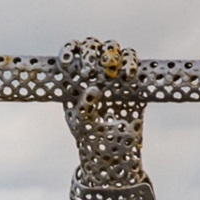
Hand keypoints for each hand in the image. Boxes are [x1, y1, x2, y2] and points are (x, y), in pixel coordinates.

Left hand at [60, 38, 145, 186]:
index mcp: (74, 82)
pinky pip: (132, 62)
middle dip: (91, 52)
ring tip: (110, 68)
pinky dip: (131, 62)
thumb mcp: (82, 126)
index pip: (70, 56)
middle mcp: (93, 74)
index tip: (68, 60)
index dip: (69, 51)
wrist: (114, 152)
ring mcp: (113, 75)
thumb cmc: (90, 139)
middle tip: (90, 68)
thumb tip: (92, 89)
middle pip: (93, 47)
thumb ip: (84, 108)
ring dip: (112, 53)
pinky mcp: (132, 81)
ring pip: (114, 50)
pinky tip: (127, 74)